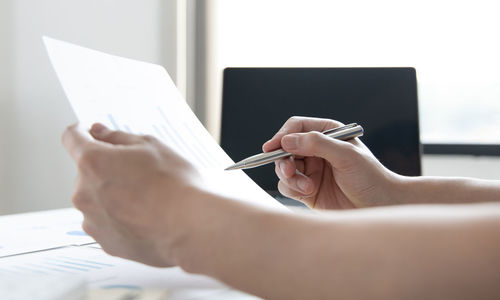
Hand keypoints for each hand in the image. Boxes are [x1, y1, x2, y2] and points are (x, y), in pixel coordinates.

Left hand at [62, 123, 205, 266]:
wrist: (190, 227)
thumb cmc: (174, 185)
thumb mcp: (151, 146)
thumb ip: (118, 137)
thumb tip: (100, 132)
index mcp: (92, 162)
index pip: (72, 138)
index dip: (82, 132)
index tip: (91, 133)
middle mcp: (84, 193)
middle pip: (87, 172)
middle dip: (106, 168)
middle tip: (138, 171)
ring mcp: (92, 221)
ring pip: (96, 199)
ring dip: (113, 194)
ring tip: (146, 199)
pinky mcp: (105, 243)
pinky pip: (107, 223)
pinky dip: (120, 218)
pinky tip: (145, 216)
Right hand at [262, 117, 400, 208]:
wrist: (381, 206)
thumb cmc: (371, 177)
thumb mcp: (346, 156)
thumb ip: (317, 144)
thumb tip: (287, 140)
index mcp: (328, 134)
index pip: (297, 127)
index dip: (282, 135)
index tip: (272, 147)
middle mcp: (317, 150)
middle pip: (285, 148)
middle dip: (284, 160)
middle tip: (290, 171)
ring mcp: (311, 170)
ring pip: (284, 168)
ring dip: (290, 178)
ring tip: (307, 187)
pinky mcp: (307, 190)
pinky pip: (288, 186)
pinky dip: (292, 189)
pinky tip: (308, 193)